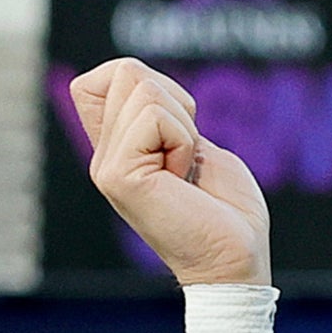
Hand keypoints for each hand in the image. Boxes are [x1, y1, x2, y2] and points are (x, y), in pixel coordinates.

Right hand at [69, 59, 271, 287]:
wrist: (236, 261)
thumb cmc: (227, 211)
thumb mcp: (191, 144)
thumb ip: (160, 114)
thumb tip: (139, 79)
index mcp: (117, 150)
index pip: (94, 81)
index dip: (141, 79)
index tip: (176, 125)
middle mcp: (104, 158)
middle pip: (124, 71)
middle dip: (173, 99)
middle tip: (186, 154)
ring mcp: (107, 167)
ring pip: (142, 88)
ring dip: (182, 125)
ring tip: (186, 170)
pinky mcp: (119, 175)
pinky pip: (155, 116)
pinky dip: (182, 139)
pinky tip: (184, 177)